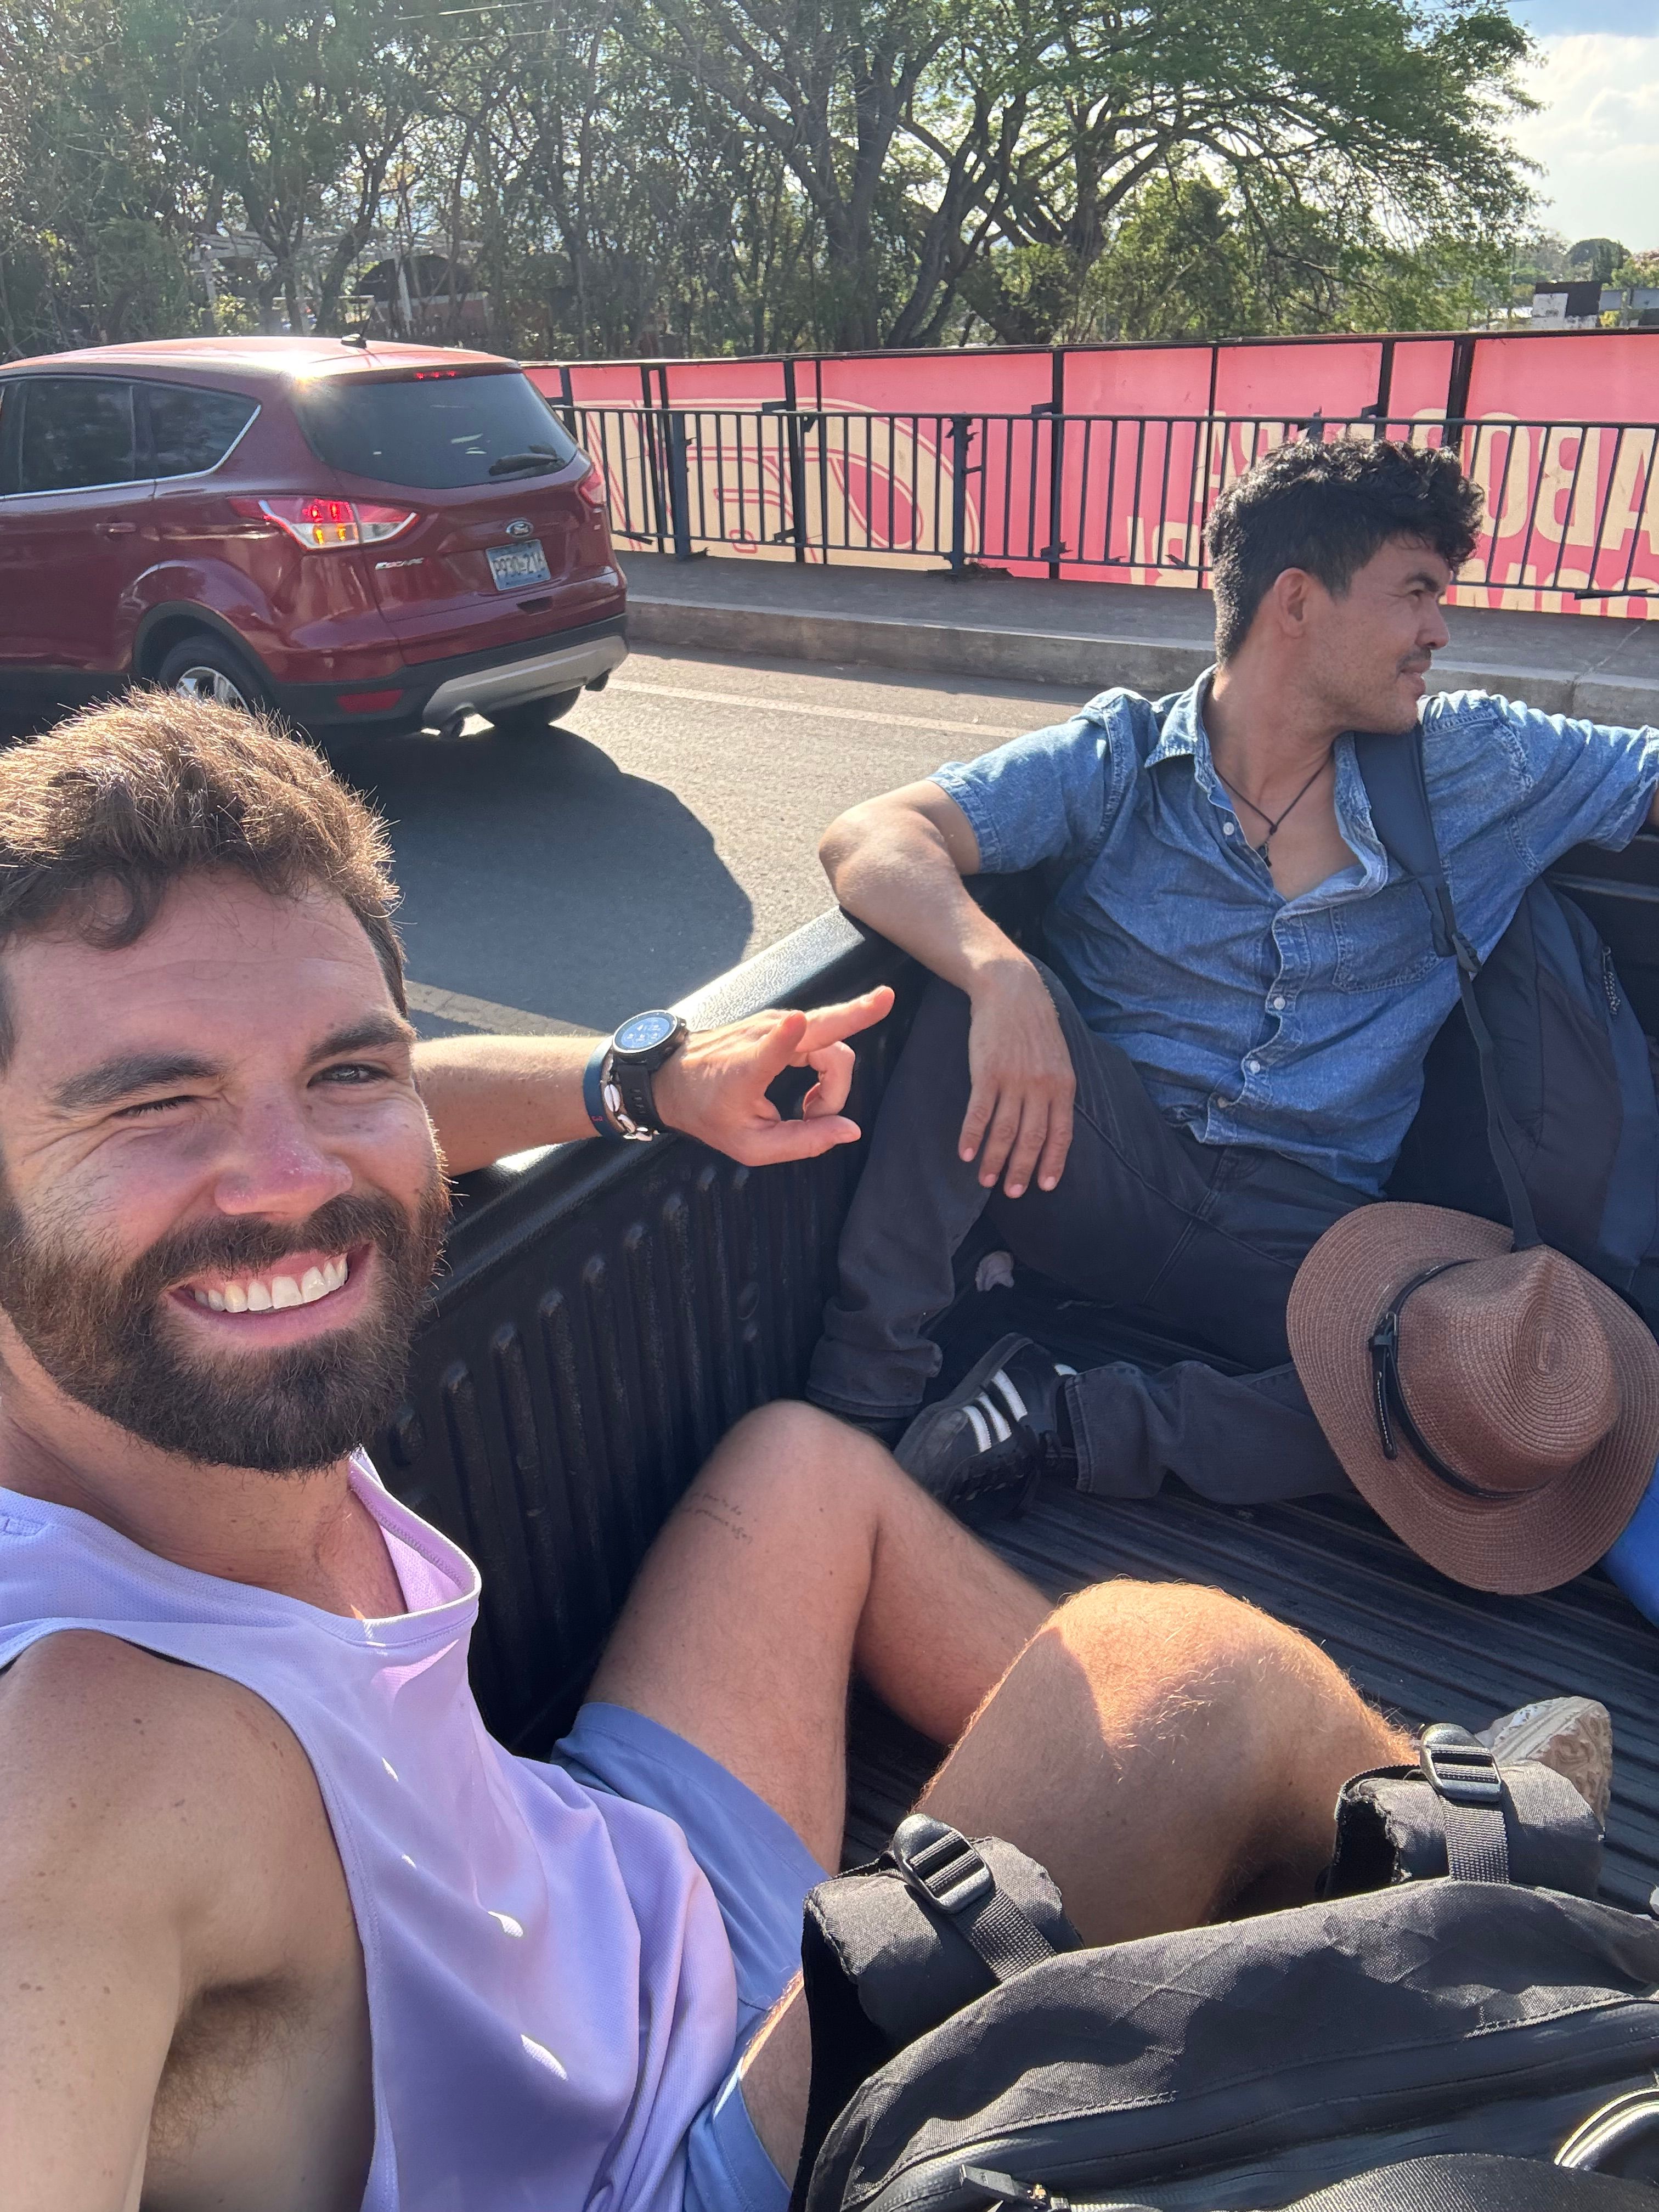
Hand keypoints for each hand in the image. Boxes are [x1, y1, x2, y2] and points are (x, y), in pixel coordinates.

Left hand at [653, 987, 894, 1165]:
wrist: (673, 1080)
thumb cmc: (709, 1113)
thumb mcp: (750, 1146)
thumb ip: (802, 1142)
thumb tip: (851, 1130)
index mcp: (747, 1068)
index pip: (771, 1047)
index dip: (788, 1035)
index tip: (797, 1022)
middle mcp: (763, 1036)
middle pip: (826, 1025)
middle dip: (860, 1011)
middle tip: (888, 999)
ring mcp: (774, 1023)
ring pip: (832, 1038)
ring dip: (834, 1080)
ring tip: (811, 1111)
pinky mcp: (780, 1022)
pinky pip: (823, 1037)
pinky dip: (827, 1070)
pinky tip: (811, 1098)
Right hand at [960, 961, 1075, 1196]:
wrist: (1011, 991)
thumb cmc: (1034, 1025)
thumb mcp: (1058, 1057)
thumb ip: (1055, 1090)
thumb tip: (1051, 1125)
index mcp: (1063, 1084)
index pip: (1061, 1134)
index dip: (1052, 1162)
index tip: (1044, 1186)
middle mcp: (1041, 1086)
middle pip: (1031, 1139)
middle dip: (1022, 1170)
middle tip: (1013, 1193)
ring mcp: (1014, 1080)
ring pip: (1005, 1131)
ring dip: (994, 1160)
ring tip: (986, 1180)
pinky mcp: (987, 1072)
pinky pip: (979, 1113)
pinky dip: (971, 1135)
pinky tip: (965, 1153)